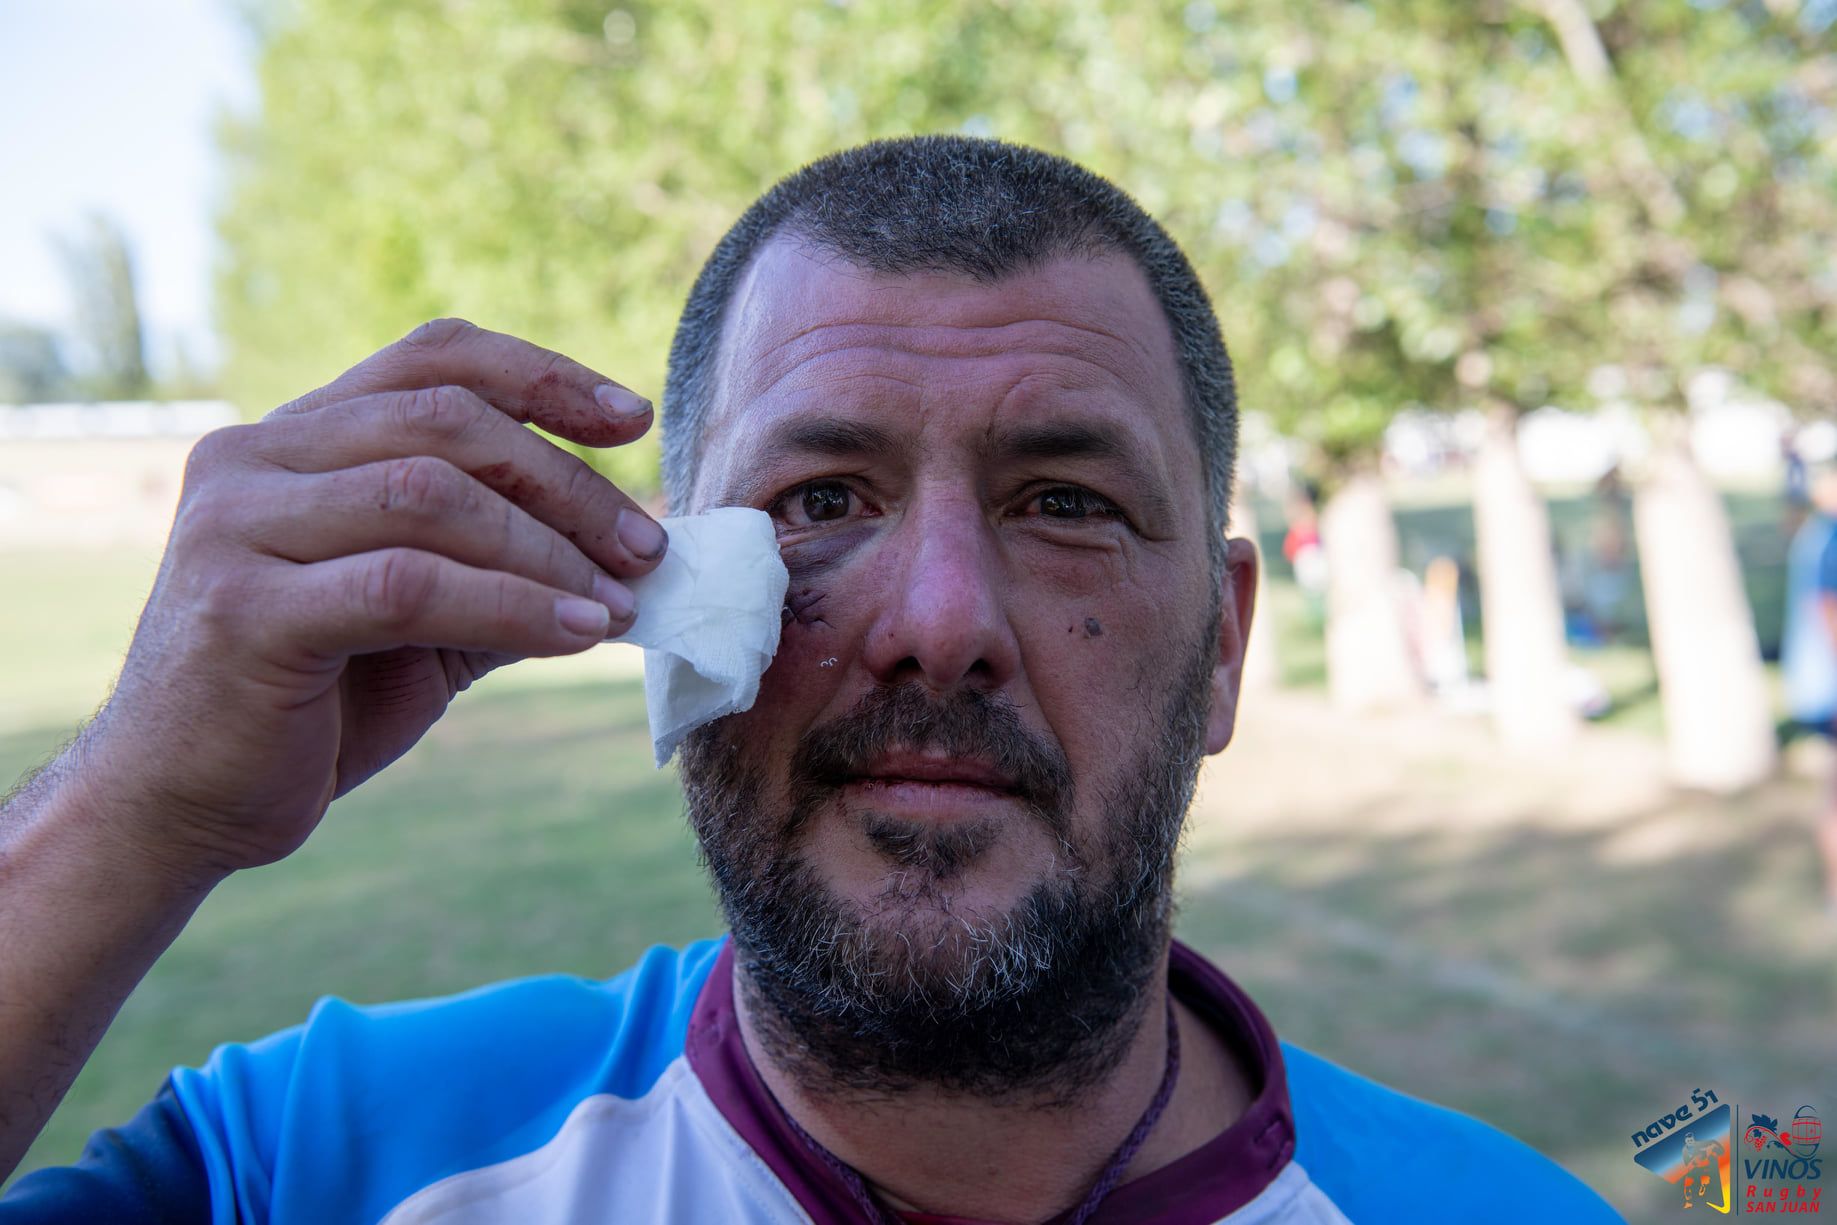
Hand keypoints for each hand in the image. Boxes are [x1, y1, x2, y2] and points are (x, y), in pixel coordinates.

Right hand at [74, 319, 665, 884]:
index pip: (432, 360)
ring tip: (618, 604)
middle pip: (446, 423)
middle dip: (567, 484)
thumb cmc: (313, 706)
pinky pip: (409, 585)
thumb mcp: (423, 617)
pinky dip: (511, 606)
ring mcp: (236, 526)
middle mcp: (252, 458)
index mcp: (294, 440)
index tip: (633, 419)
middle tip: (645, 548)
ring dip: (549, 552)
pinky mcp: (244, 609)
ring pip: (432, 495)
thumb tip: (630, 548)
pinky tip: (575, 634)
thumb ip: (499, 564)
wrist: (181, 807)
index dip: (542, 376)